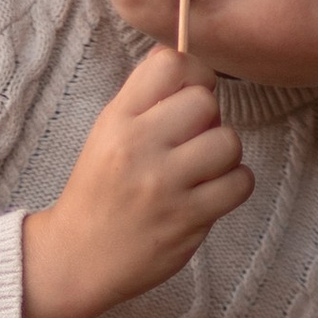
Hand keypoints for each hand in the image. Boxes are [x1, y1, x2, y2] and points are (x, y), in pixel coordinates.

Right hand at [21, 50, 253, 317]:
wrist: (76, 257)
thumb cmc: (98, 192)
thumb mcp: (107, 133)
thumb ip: (146, 98)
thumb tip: (189, 59)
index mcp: (117, 120)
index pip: (171, 63)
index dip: (193, 74)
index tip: (187, 97)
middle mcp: (138, 146)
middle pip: (205, 101)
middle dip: (207, 120)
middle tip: (191, 142)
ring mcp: (164, 185)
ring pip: (229, 142)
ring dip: (223, 155)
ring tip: (201, 170)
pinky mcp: (187, 219)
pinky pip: (240, 183)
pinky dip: (234, 185)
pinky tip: (211, 193)